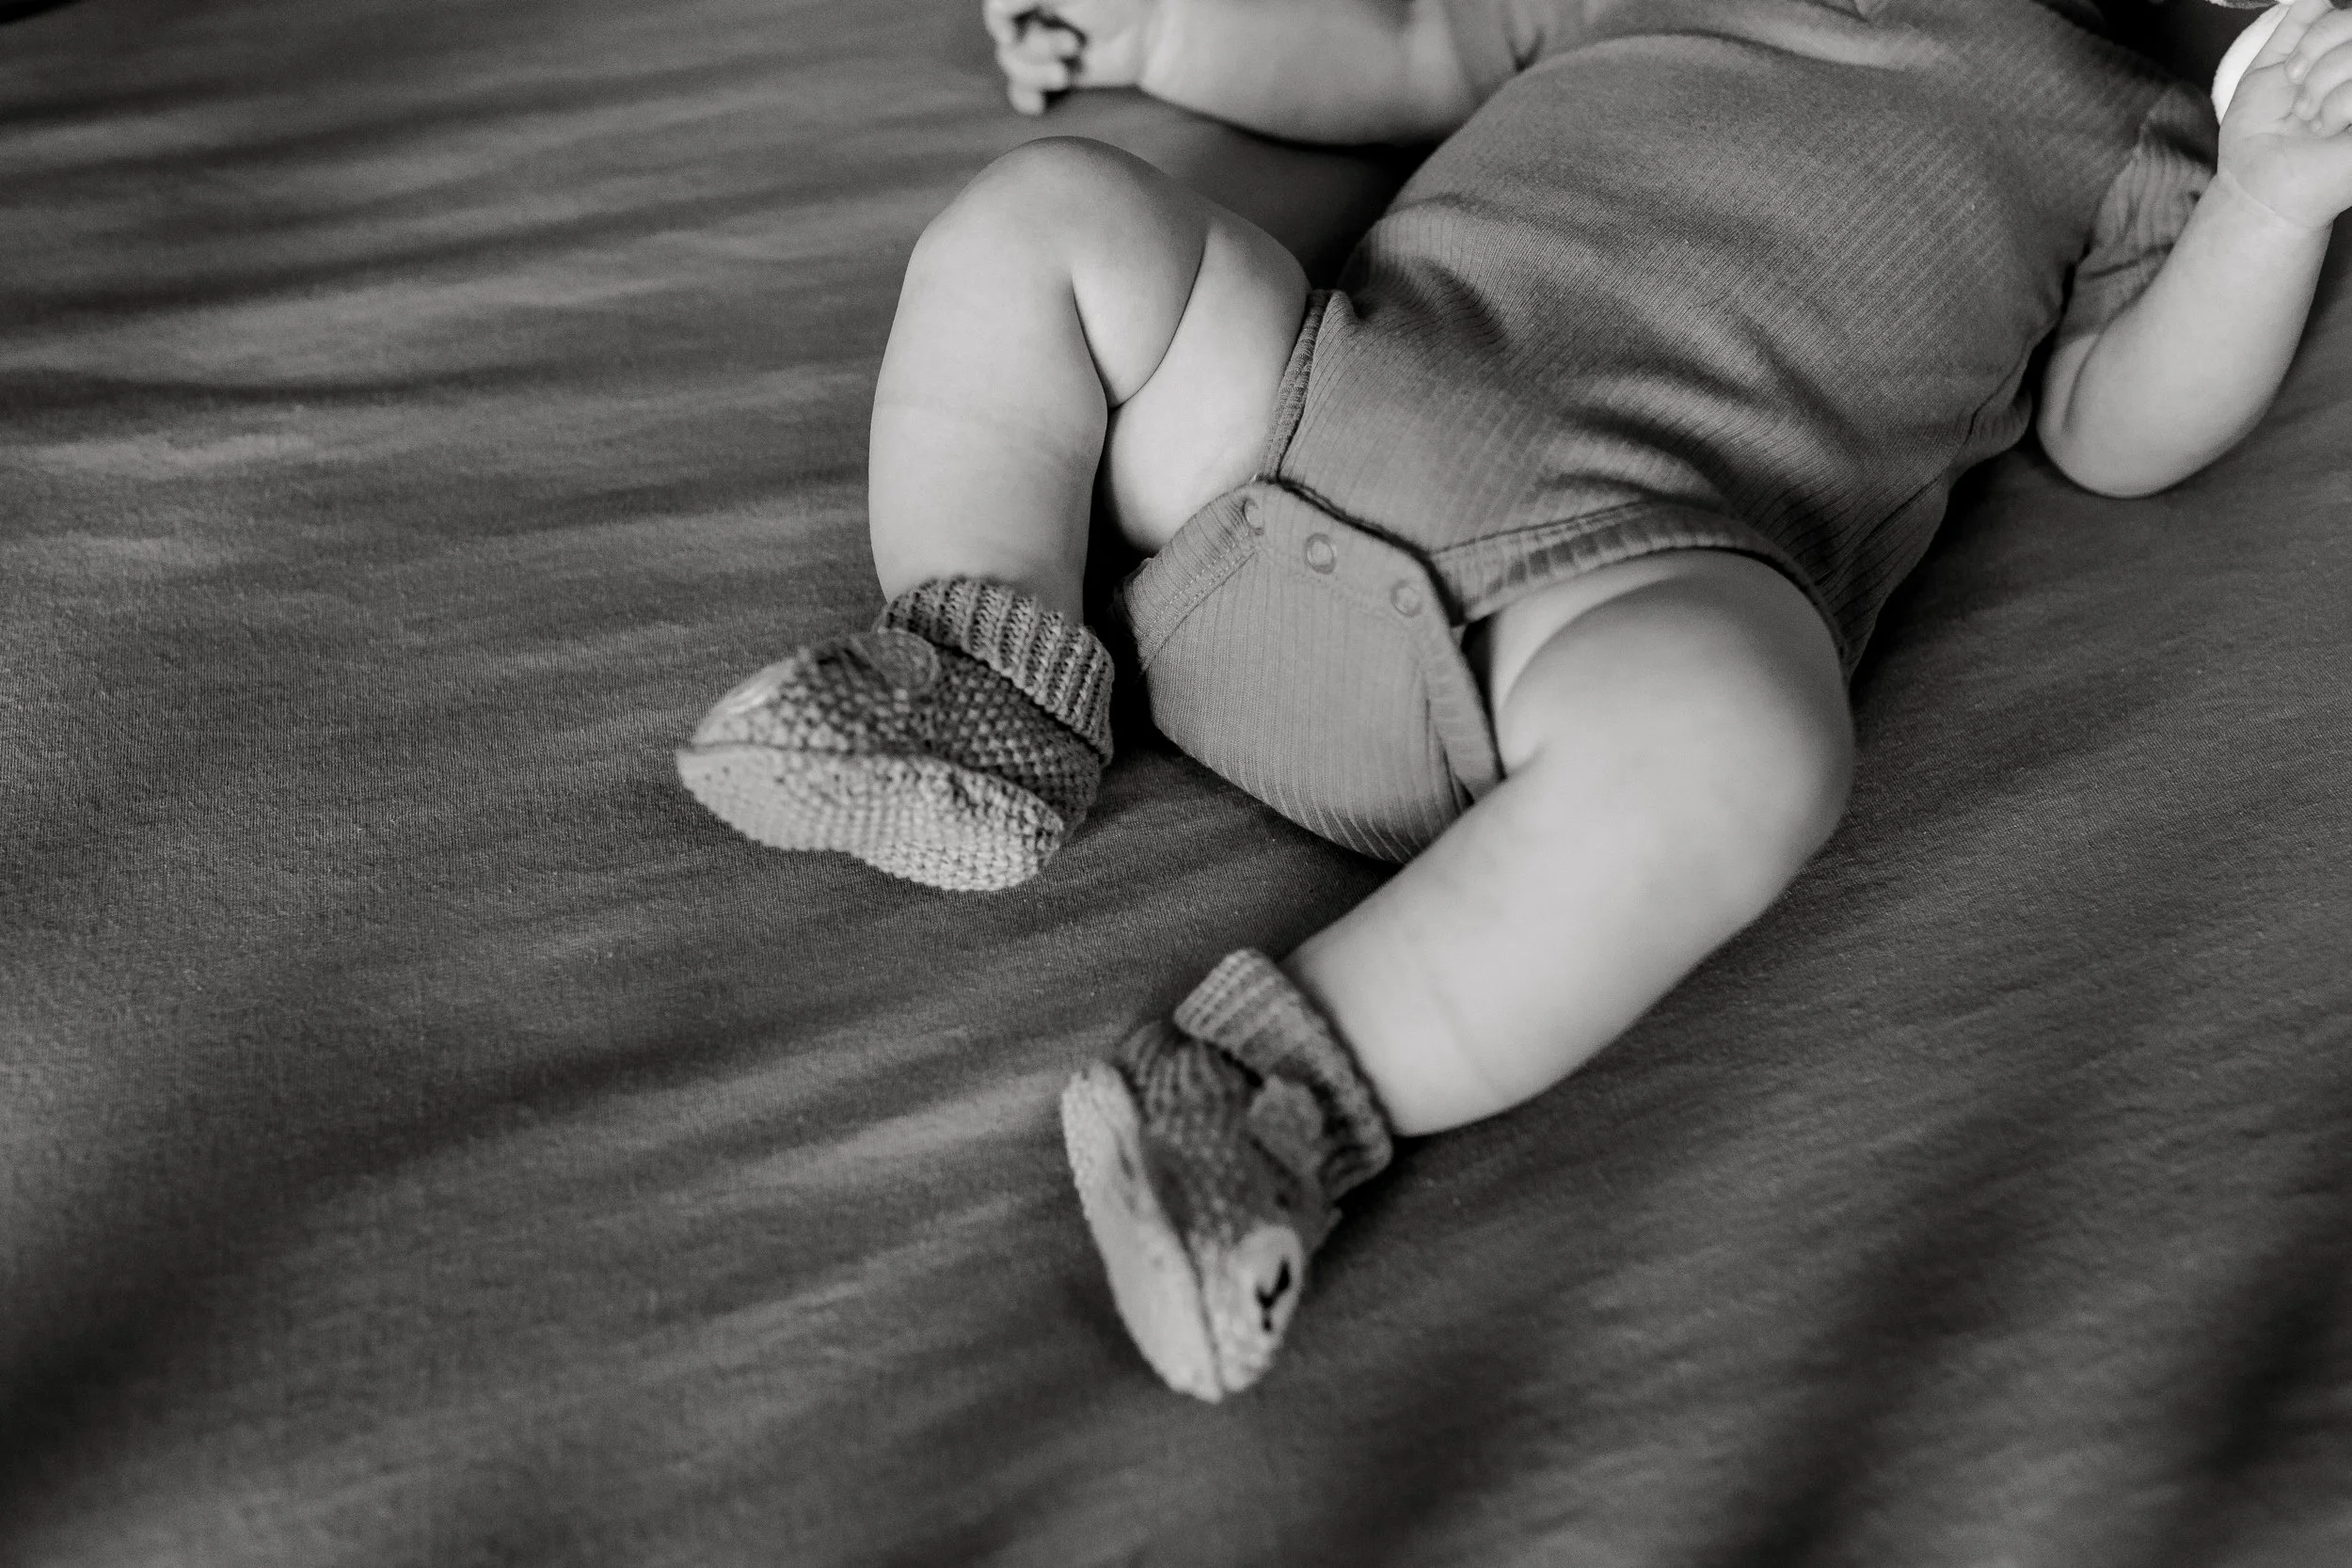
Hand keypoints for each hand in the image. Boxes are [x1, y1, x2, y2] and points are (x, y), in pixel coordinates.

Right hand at [984, 0, 1159, 115]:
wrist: (1148, 36)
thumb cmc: (1114, 2)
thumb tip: (997, 9)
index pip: (997, 8)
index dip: (998, 22)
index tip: (1012, 36)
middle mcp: (1033, 14)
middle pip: (1006, 41)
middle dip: (1037, 49)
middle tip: (1073, 45)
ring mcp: (1040, 45)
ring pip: (1012, 66)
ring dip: (1037, 73)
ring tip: (1067, 73)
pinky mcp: (1051, 72)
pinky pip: (1020, 89)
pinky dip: (1026, 97)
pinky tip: (1039, 105)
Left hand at [2219, 0, 2351, 228]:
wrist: (2259, 183)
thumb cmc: (2264, 130)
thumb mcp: (2273, 65)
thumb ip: (2298, 25)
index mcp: (2348, 52)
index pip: (2349, 15)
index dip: (2318, 36)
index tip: (2293, 71)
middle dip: (2316, 60)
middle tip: (2299, 100)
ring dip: (2322, 88)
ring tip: (2311, 120)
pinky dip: (2338, 106)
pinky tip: (2328, 130)